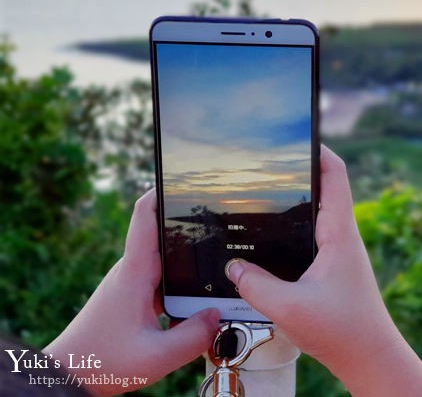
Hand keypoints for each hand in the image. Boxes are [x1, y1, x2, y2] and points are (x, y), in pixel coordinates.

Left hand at [44, 189, 219, 395]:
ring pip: (166, 260)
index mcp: (135, 271)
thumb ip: (194, 337)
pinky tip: (199, 297)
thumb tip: (217, 315)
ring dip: (188, 259)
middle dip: (190, 225)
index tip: (182, 177)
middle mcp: (132, 270)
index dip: (161, 190)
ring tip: (219, 261)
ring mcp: (132, 283)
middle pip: (163, 234)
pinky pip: (163, 280)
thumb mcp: (156, 356)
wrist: (68, 374)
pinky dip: (181, 282)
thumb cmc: (102, 362)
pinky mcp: (134, 297)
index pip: (144, 215)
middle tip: (221, 222)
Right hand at [226, 146, 421, 396]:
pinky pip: (313, 234)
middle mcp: (342, 235)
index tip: (296, 136)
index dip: (319, 150)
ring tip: (267, 192)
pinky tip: (272, 238)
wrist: (370, 356)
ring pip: (318, 211)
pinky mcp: (333, 265)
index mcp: (339, 233)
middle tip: (269, 163)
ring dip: (298, 199)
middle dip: (300, 171)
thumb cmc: (342, 331)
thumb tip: (233, 267)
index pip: (335, 175)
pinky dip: (295, 226)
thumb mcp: (289, 309)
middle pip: (325, 188)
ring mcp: (339, 250)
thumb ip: (255, 286)